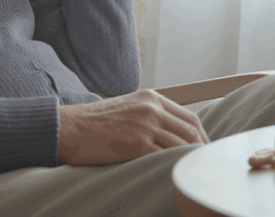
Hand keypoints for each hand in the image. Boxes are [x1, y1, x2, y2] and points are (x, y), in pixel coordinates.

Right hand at [57, 90, 209, 165]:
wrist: (69, 128)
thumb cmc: (93, 123)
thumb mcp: (127, 109)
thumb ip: (149, 116)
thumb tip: (171, 136)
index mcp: (151, 98)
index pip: (189, 118)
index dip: (202, 137)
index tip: (205, 152)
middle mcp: (151, 108)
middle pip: (191, 131)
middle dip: (202, 151)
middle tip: (204, 167)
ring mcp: (145, 125)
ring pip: (182, 145)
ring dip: (191, 160)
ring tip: (194, 174)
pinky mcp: (137, 143)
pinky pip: (165, 157)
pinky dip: (174, 166)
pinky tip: (177, 175)